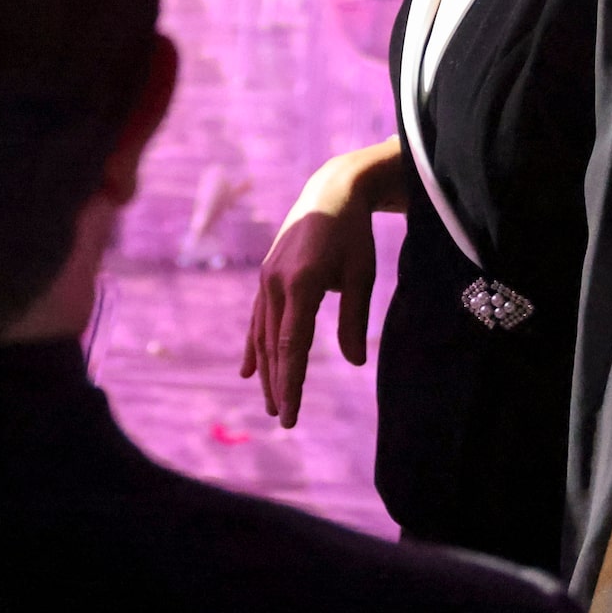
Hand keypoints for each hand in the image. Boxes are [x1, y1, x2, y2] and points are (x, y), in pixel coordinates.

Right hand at [242, 147, 390, 427]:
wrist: (330, 192)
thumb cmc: (353, 234)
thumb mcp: (362, 274)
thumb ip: (355, 318)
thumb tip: (354, 362)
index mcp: (302, 283)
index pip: (292, 344)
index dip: (290, 381)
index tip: (290, 413)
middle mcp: (276, 283)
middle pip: (273, 345)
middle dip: (278, 384)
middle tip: (283, 419)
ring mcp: (266, 280)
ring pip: (262, 335)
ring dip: (266, 371)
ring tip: (270, 403)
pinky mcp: (266, 278)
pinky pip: (257, 319)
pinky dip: (254, 346)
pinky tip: (249, 371)